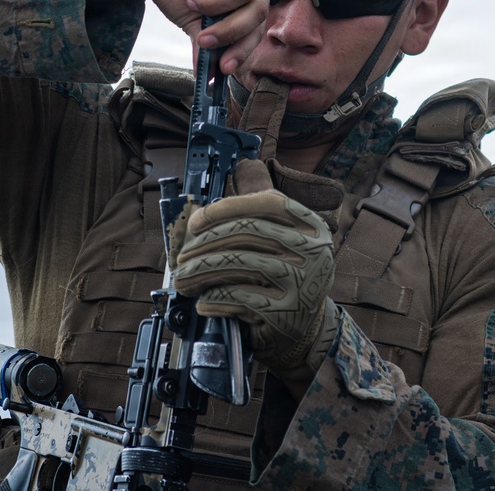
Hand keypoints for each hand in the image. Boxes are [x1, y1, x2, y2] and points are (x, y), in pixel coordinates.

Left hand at [172, 160, 340, 382]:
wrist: (306, 332)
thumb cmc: (285, 277)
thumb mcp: (282, 238)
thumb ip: (263, 202)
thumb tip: (244, 162)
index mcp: (310, 226)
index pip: (267, 203)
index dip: (227, 208)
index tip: (196, 221)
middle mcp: (313, 251)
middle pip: (247, 234)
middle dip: (205, 244)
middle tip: (181, 257)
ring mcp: (302, 283)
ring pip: (238, 265)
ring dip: (200, 273)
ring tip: (183, 280)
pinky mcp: (286, 313)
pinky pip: (238, 298)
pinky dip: (214, 300)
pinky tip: (203, 302)